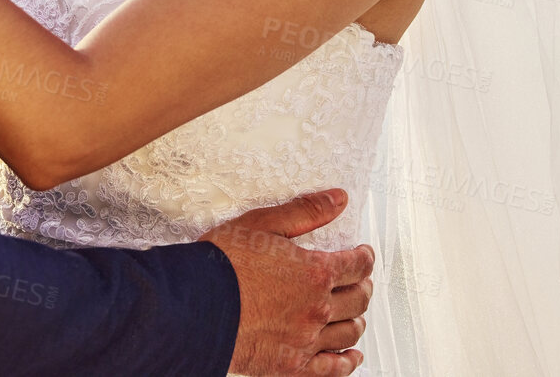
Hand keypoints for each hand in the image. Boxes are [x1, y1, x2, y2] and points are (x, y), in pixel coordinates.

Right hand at [201, 189, 372, 375]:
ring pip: (348, 333)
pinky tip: (351, 357)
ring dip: (357, 320)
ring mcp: (306, 339)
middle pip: (357, 299)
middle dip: (363, 286)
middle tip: (361, 281)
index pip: (356, 265)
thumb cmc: (223, 264)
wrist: (195, 305)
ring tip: (356, 314)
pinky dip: (347, 363)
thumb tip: (338, 200)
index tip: (363, 254)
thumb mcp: (263, 224)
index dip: (364, 257)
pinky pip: (332, 369)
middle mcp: (317, 308)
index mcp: (314, 272)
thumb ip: (305, 212)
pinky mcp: (291, 365)